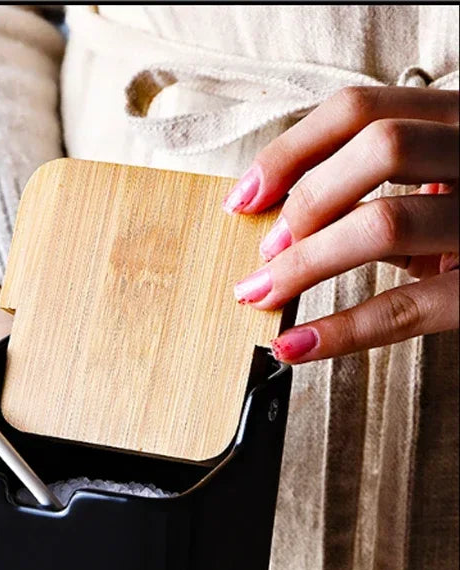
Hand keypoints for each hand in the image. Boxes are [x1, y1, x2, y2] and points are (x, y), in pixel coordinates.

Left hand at [224, 86, 458, 362]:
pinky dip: (341, 330)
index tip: (244, 197)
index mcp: (457, 121)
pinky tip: (296, 345)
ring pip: (385, 222)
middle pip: (378, 150)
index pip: (358, 110)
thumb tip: (283, 220)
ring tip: (265, 291)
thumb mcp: (437, 181)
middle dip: (304, 202)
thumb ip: (375, 184)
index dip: (288, 153)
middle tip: (266, 250)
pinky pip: (406, 308)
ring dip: (305, 262)